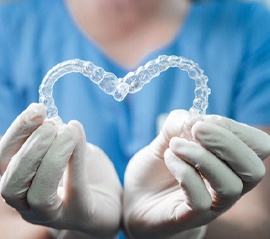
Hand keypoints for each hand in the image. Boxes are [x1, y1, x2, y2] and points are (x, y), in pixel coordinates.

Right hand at [0, 103, 121, 238]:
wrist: (111, 199)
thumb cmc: (86, 172)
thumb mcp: (69, 150)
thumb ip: (59, 139)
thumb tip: (55, 121)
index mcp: (22, 183)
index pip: (4, 161)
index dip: (17, 133)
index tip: (37, 109)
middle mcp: (29, 203)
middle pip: (11, 182)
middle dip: (30, 148)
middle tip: (51, 126)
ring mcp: (53, 214)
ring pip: (37, 193)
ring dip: (51, 157)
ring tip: (67, 133)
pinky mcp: (80, 213)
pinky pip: (74, 188)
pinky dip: (74, 160)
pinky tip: (78, 138)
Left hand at [123, 110, 269, 238]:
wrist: (135, 196)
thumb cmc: (157, 167)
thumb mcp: (166, 137)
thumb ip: (180, 123)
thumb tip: (195, 119)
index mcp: (228, 162)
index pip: (257, 146)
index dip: (236, 129)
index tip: (205, 121)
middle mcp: (227, 184)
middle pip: (253, 169)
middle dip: (226, 142)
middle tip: (196, 129)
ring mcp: (211, 205)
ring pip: (230, 185)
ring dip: (201, 156)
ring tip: (175, 144)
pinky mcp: (191, 217)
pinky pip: (201, 200)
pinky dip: (184, 172)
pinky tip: (169, 159)